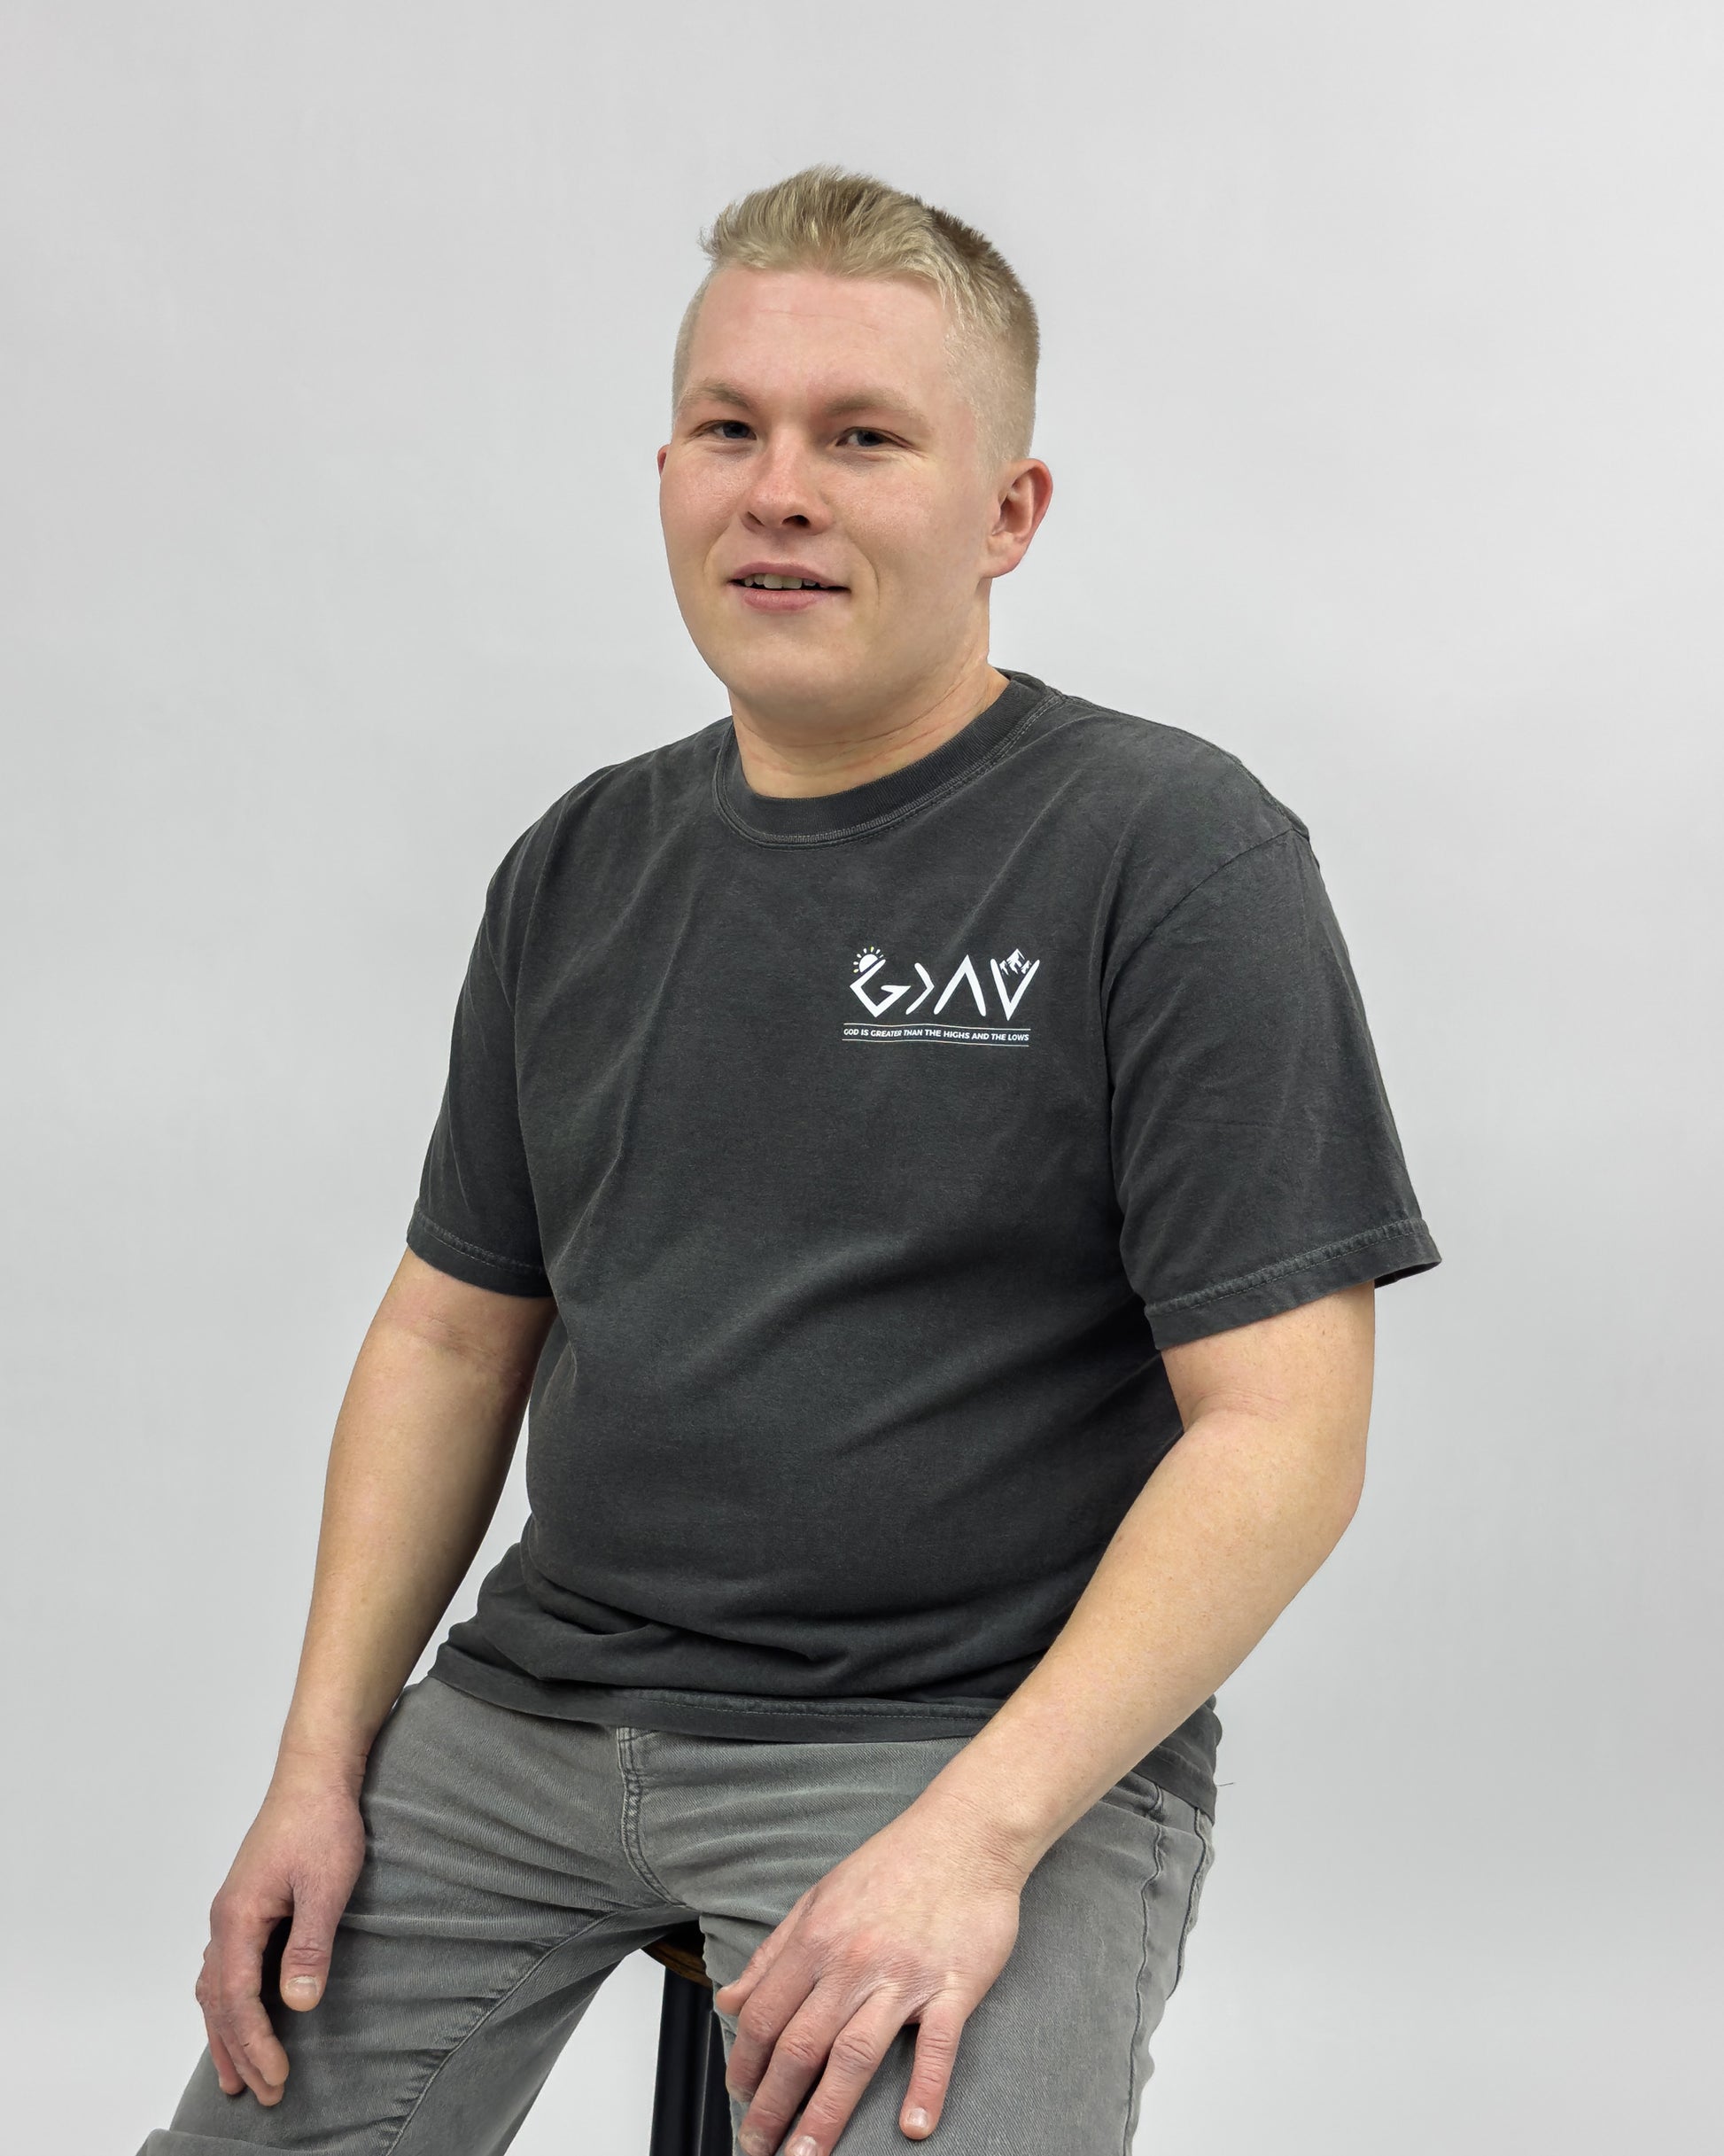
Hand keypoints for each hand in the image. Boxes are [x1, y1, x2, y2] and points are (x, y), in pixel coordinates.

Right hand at [195, 1758, 367, 2104]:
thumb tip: (298, 2003)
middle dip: (238, 2051)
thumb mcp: (326, 1885)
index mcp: (238, 1918)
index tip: (274, 2081)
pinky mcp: (248, 1904)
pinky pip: (225, 1967)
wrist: (316, 1774)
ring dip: (225, 2032)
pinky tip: (235, 2013)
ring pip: (215, 1987)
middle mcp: (225, 1920)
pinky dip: (227, 2001)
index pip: (237, 2000)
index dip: (255, 2044)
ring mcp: (233, 1911)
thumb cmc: (322, 1822)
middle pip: (219, 2002)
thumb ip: (311, 1943)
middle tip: (259, 2095)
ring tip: (234, 2074)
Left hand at [714, 1796, 1026, 2155]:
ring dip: (827, 2116)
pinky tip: (914, 2127)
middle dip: (773, 2106)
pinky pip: (938, 2045)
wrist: (965, 1834)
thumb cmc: (893, 1864)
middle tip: (758, 2148)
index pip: (764, 2015)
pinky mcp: (954, 1985)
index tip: (739, 2098)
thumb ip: (773, 1953)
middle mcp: (854, 1962)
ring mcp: (904, 1976)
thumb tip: (729, 2000)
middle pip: (801, 2047)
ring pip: (855, 2057)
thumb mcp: (819, 1898)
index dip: (744, 2064)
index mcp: (817, 1939)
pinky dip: (926, 2088)